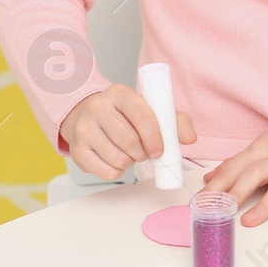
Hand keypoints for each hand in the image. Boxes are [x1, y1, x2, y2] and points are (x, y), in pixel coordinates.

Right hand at [59, 84, 197, 180]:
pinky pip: (106, 172)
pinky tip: (116, 160)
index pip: (141, 116)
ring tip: (129, 153)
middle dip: (143, 153)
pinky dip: (117, 171)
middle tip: (144, 151)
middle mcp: (98, 107)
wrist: (85, 113)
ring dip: (130, 162)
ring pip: (118, 158)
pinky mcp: (77, 149)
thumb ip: (174, 120)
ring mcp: (84, 128)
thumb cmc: (122, 114)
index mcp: (120, 94)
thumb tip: (190, 138)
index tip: (159, 149)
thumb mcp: (148, 109)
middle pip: (129, 141)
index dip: (154, 137)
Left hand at [199, 105, 267, 226]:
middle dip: (235, 193)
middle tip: (218, 211)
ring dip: (265, 205)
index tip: (201, 201)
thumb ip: (237, 162)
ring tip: (249, 221)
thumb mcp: (263, 144)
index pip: (235, 167)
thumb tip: (211, 179)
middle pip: (255, 174)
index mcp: (263, 150)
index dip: (216, 184)